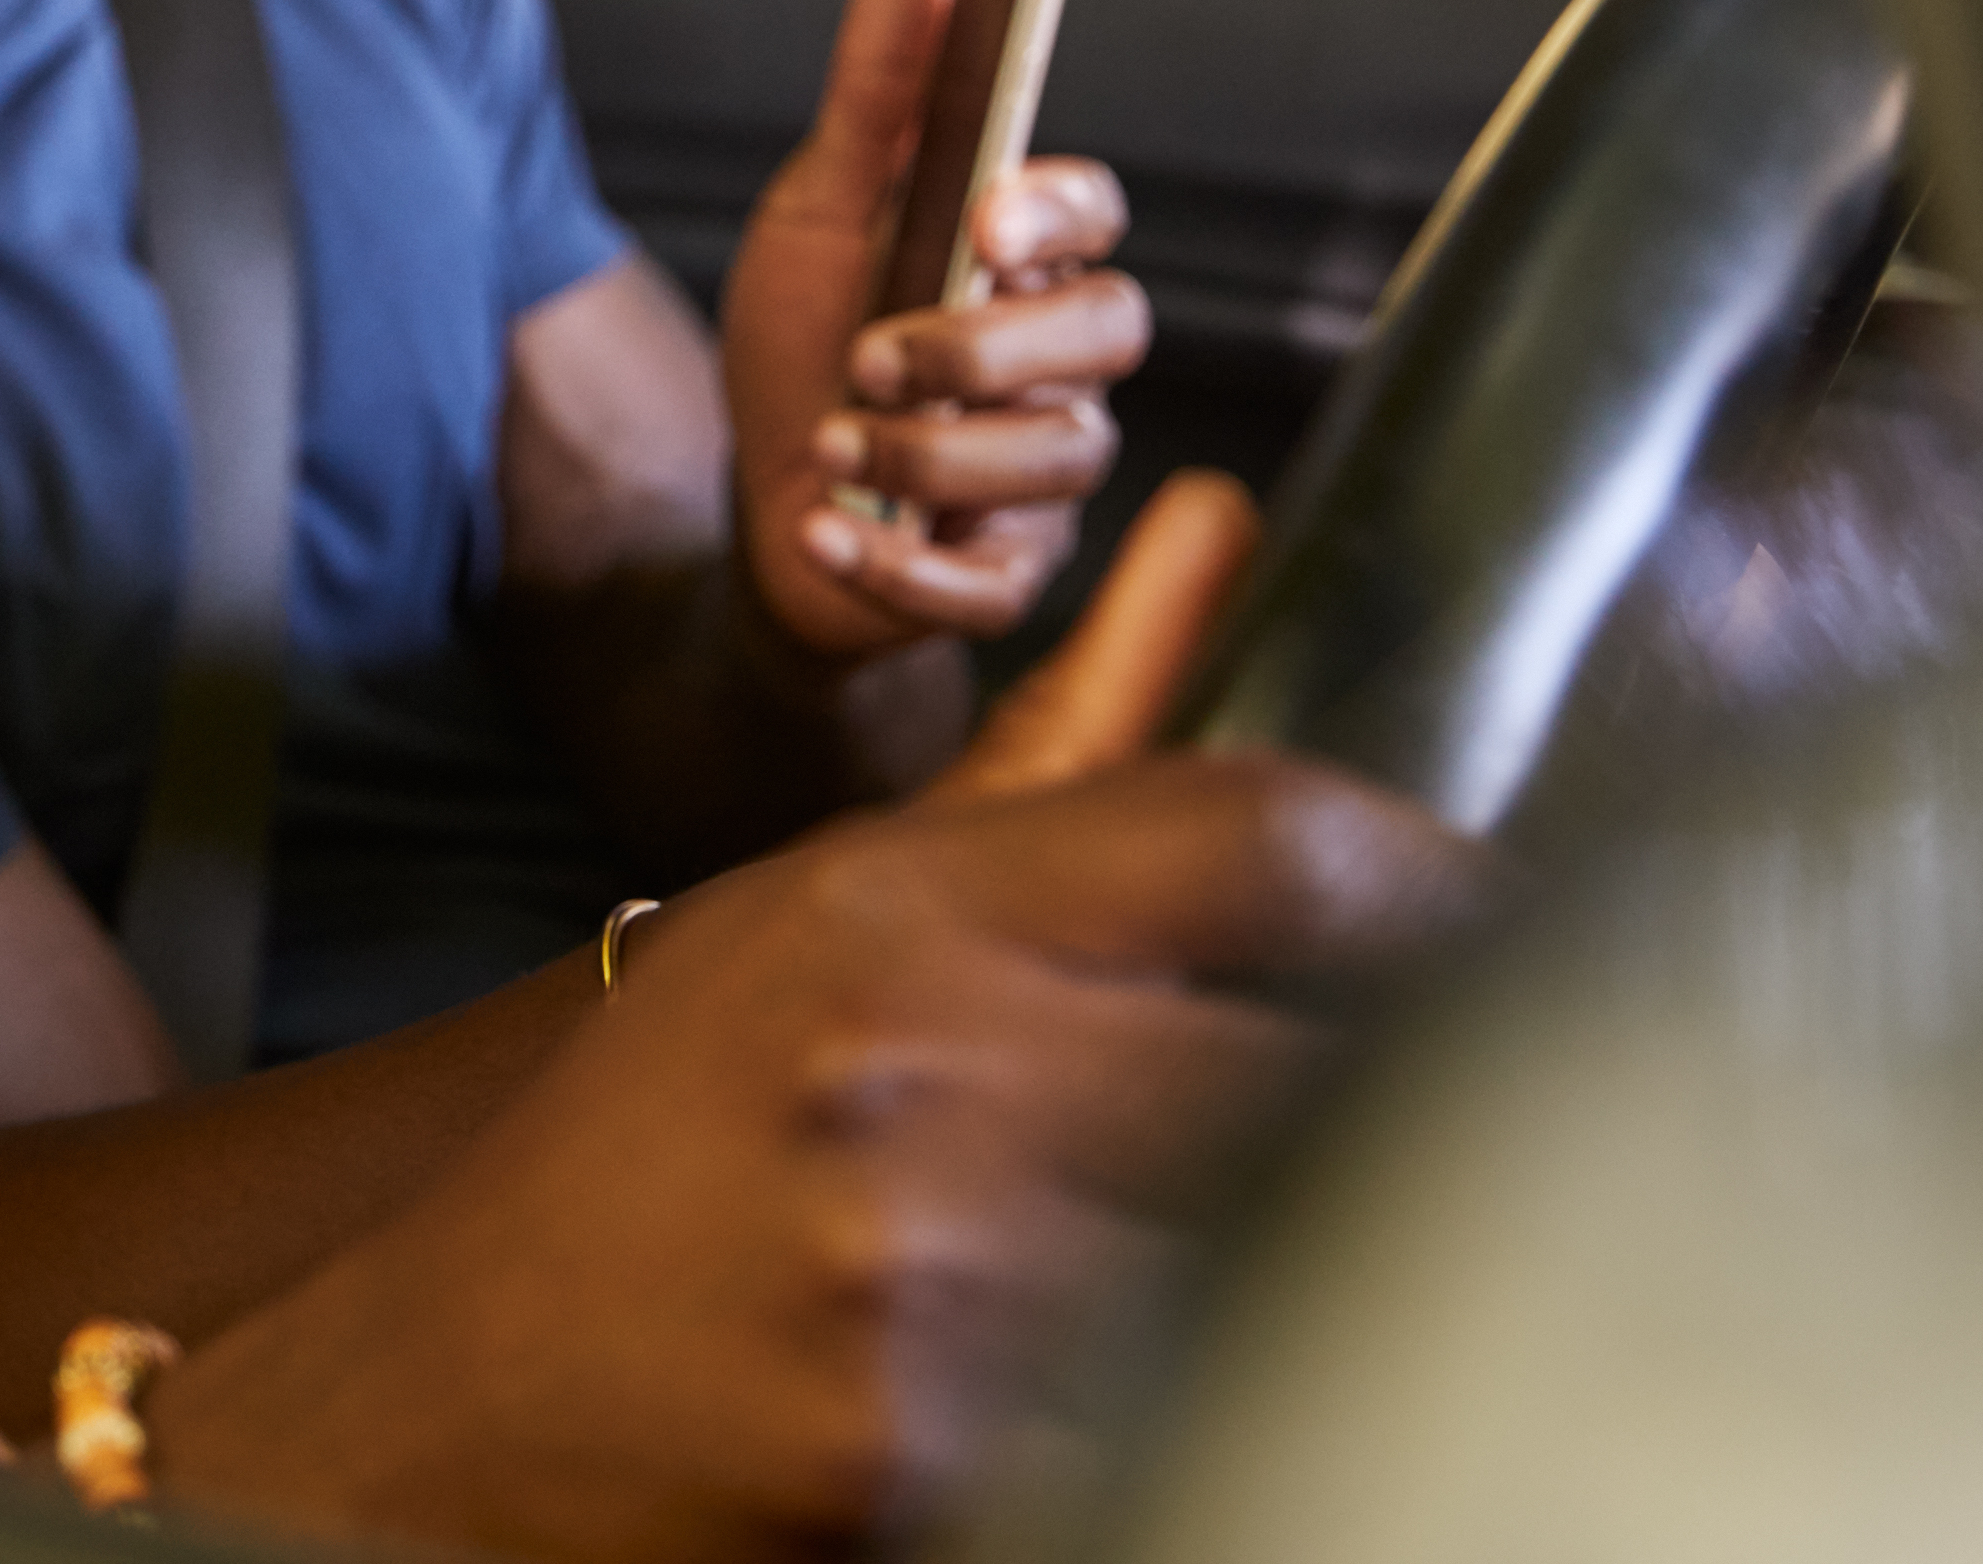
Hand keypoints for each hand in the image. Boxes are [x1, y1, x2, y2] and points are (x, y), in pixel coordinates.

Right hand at [162, 481, 1479, 1562]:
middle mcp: (913, 1074)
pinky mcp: (921, 1466)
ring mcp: (919, 1278)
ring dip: (1335, 1270)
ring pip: (1276, 1263)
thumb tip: (1221, 517)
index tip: (1540, 926)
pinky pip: (1176, 1419)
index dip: (1448, 882)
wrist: (442, 1395)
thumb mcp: (839, 908)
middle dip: (1425, 1099)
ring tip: (1349, 1271)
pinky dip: (1214, 1404)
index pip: (1261, 837)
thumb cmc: (659, 1146)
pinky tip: (1191, 1388)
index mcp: (897, 915)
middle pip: (1317, 1063)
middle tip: (1508, 1121)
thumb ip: (1069, 733)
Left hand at [724, 0, 1149, 660]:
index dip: (1055, 209)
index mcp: (1022, 259)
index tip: (986, 213)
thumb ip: (880, 80)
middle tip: (874, 356)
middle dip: (983, 349)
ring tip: (830, 446)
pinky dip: (898, 562)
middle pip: (1104, 336)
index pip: (1095, 214)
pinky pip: (992, 584)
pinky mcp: (1011, 578)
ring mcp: (1046, 474)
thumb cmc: (807, 337)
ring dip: (923, 455)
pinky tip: (828, 529)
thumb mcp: (820, 202)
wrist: (760, 499)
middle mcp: (1059, 364)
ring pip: (1050, 462)